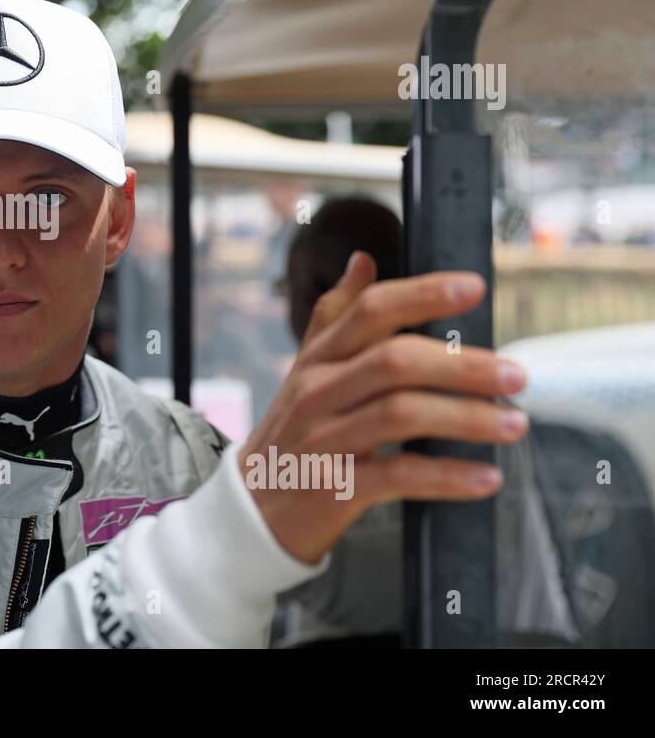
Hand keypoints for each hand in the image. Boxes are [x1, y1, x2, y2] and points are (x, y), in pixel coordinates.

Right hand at [240, 252, 528, 564]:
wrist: (253, 508)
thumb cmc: (293, 433)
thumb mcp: (306, 371)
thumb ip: (335, 316)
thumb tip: (364, 260)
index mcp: (318, 357)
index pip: (370, 312)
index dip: (423, 295)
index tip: (474, 288)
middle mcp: (318, 391)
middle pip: (394, 361)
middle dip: (462, 365)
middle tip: (516, 374)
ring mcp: (325, 438)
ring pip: (401, 414)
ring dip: (466, 418)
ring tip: (514, 425)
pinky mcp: (336, 487)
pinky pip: (400, 475)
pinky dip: (448, 476)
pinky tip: (486, 477)